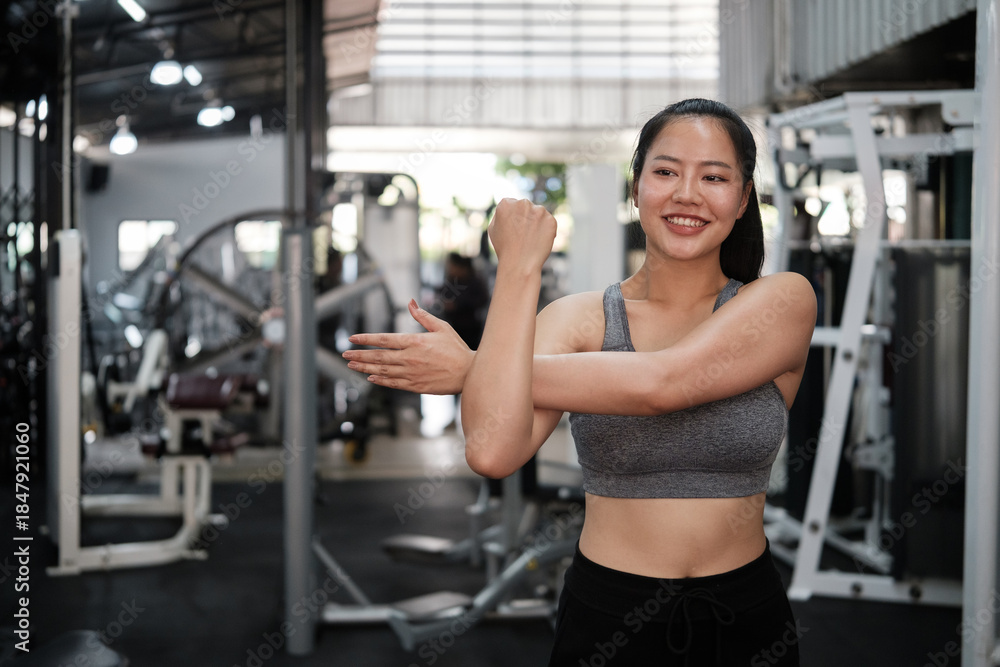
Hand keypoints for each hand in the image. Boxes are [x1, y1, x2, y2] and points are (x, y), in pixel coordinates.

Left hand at [342, 299, 474, 393]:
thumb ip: (423, 316)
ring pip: (382, 370)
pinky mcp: (416, 386)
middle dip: (359, 355)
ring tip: (351, 365)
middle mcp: (410, 358)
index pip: (384, 339)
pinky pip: (393, 383)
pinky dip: (380, 380)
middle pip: (378, 356)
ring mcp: (411, 374)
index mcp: (415, 342)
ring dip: (365, 367)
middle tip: (345, 354)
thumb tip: (410, 302)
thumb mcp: (442, 328)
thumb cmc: (456, 349)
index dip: (366, 339)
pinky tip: (370, 377)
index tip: (352, 338)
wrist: (469, 373)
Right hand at [489, 198, 556, 271]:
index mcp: (506, 203)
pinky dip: (546, 231)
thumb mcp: (493, 228)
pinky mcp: (551, 220)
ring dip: (536, 222)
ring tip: (530, 239)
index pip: (511, 204)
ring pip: (538, 214)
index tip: (512, 229)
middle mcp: (523, 203)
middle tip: (522, 235)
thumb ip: (500, 214)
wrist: (520, 264)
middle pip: (525, 207)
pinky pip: (549, 223)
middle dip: (525, 217)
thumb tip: (508, 206)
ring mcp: (539, 211)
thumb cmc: (504, 248)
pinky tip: (538, 241)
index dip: (512, 218)